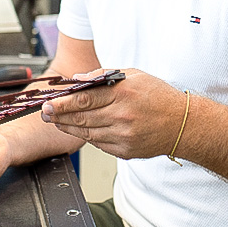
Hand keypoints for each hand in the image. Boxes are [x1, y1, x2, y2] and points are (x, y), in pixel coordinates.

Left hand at [41, 69, 186, 158]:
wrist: (182, 124)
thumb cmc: (158, 97)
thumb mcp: (134, 75)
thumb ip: (104, 76)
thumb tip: (77, 80)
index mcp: (124, 94)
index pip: (84, 99)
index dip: (62, 103)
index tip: (48, 103)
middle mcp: (122, 116)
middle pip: (81, 118)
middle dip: (59, 116)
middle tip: (45, 113)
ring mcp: (123, 136)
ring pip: (86, 133)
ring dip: (68, 128)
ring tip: (57, 121)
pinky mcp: (125, 151)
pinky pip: (98, 144)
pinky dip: (86, 136)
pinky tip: (79, 130)